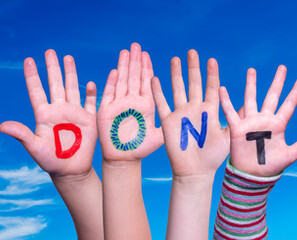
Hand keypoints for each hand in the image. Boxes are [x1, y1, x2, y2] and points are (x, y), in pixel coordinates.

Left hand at [0, 50, 97, 177]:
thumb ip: (21, 134)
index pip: (37, 90)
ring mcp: (74, 114)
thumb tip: (1, 126)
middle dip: (52, 67)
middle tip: (50, 51)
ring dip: (70, 73)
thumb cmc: (50, 161)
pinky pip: (91, 103)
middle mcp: (58, 110)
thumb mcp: (34, 147)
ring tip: (68, 58)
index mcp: (44, 115)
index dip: (33, 76)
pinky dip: (92, 93)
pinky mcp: (89, 120)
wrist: (70, 171)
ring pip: (72, 88)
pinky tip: (92, 83)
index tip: (29, 60)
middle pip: (55, 84)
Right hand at [97, 43, 163, 161]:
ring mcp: (118, 105)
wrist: (123, 160)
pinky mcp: (106, 112)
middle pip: (133, 77)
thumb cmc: (142, 149)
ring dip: (123, 67)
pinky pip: (109, 95)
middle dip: (135, 61)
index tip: (147, 53)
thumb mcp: (160, 136)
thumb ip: (171, 125)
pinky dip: (111, 84)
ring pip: (121, 82)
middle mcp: (132, 102)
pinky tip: (115, 72)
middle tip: (136, 45)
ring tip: (125, 52)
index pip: (146, 82)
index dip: (146, 68)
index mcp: (145, 105)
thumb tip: (189, 117)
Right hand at [153, 50, 228, 177]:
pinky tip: (155, 78)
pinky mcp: (168, 122)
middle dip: (193, 68)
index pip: (211, 87)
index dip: (211, 74)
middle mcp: (195, 109)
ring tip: (175, 59)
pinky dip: (158, 92)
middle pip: (194, 83)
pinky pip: (162, 104)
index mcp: (210, 110)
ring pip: (178, 89)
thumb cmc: (214, 156)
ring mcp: (181, 114)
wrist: (195, 172)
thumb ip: (237, 118)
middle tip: (192, 52)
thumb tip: (252, 104)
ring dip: (176, 74)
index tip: (212, 60)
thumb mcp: (229, 135)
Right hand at [219, 65, 296, 176]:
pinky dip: (226, 101)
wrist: (252, 176)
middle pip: (272, 96)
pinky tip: (222, 88)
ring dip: (251, 84)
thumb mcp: (290, 155)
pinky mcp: (237, 128)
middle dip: (277, 82)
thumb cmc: (271, 166)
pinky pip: (230, 111)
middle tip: (282, 67)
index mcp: (278, 125)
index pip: (289, 104)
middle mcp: (265, 120)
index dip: (295, 92)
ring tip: (252, 70)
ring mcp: (251, 122)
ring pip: (251, 98)